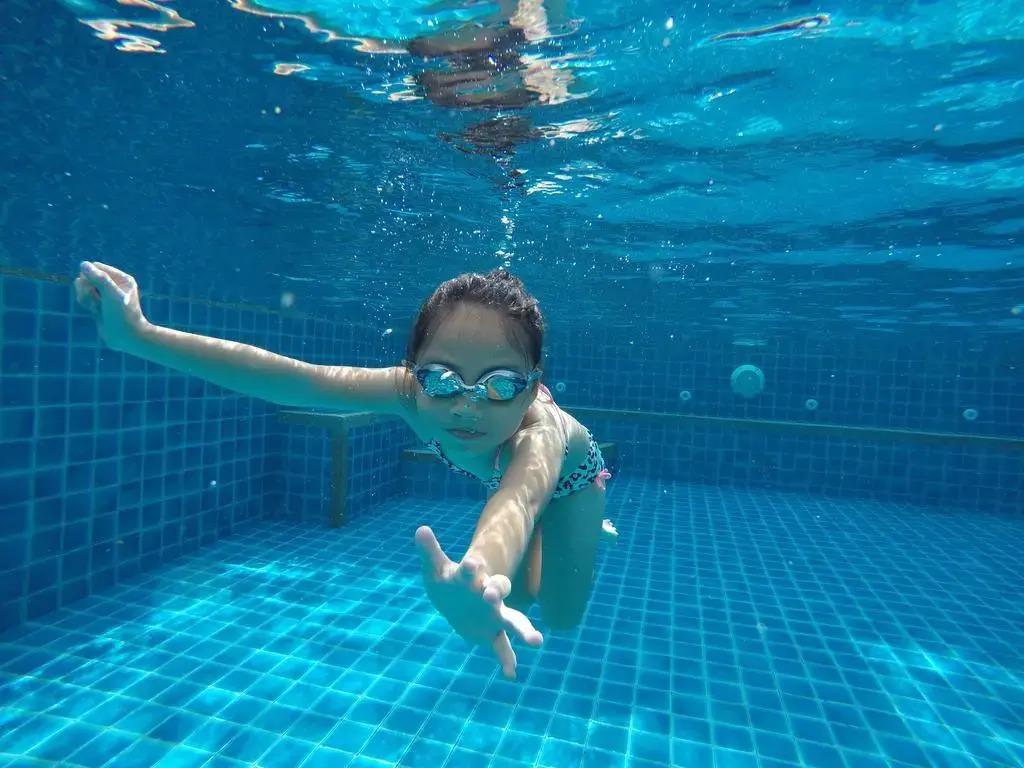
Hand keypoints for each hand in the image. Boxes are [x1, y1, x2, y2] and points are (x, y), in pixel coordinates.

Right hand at [74, 262, 148, 351]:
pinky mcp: (100, 304)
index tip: (93, 289)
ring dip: (85, 297)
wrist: (126, 337)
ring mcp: (106, 295)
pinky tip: (93, 311)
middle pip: (88, 276)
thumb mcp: (111, 294)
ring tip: (95, 307)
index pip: (97, 267)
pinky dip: (85, 303)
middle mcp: (115, 285)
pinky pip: (85, 297)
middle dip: (86, 288)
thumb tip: (83, 264)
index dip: (89, 276)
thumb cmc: (122, 315)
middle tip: (95, 300)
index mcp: (122, 278)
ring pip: (84, 287)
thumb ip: (98, 278)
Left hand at [415, 526, 542, 678]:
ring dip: (524, 630)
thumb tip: (420, 529)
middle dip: (497, 591)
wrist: (455, 603)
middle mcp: (488, 595)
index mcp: (472, 578)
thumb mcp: (436, 568)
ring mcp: (493, 616)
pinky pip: (503, 648)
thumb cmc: (447, 582)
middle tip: (492, 595)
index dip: (473, 567)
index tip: (470, 563)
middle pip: (500, 590)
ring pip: (513, 621)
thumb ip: (430, 551)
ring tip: (536, 641)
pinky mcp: (492, 634)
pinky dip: (507, 660)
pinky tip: (510, 675)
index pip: (475, 570)